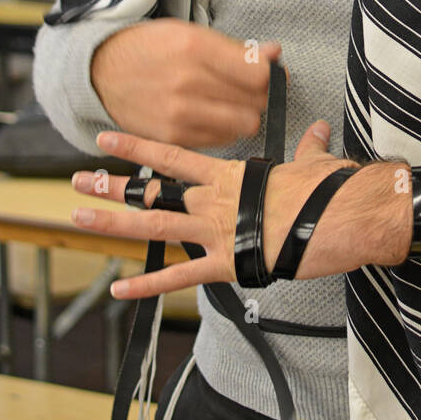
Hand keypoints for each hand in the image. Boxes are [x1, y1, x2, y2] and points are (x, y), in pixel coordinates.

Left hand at [70, 120, 357, 299]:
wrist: (343, 217)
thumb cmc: (330, 189)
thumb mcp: (315, 161)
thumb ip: (309, 147)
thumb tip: (319, 129)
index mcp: (230, 176)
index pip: (174, 156)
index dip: (137, 147)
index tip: (107, 140)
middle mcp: (214, 201)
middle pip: (152, 192)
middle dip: (110, 188)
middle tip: (77, 182)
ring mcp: (216, 232)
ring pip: (153, 226)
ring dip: (113, 223)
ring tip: (78, 218)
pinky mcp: (227, 264)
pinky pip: (180, 277)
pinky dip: (147, 286)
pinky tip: (119, 290)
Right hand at [90, 19, 284, 147]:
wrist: (102, 73)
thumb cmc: (151, 49)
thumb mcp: (190, 33)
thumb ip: (235, 48)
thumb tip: (275, 54)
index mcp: (195, 48)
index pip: (258, 74)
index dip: (272, 75)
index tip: (271, 74)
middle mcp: (188, 83)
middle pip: (255, 103)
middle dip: (260, 96)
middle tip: (250, 89)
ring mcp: (179, 114)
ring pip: (243, 125)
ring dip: (244, 115)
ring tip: (230, 102)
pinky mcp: (172, 137)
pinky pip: (221, 139)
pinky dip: (224, 129)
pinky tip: (212, 115)